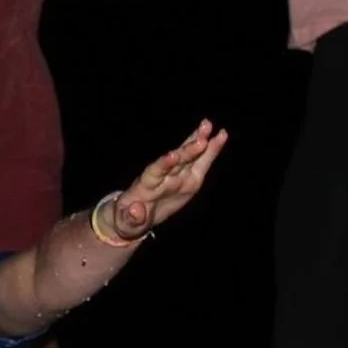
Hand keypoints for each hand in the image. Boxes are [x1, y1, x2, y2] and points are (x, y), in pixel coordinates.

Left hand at [100, 119, 227, 240]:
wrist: (134, 216)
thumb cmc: (128, 220)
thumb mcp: (126, 223)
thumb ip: (131, 218)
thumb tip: (136, 211)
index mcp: (145, 186)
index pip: (155, 172)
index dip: (164, 164)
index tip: (173, 155)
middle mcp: (162, 176)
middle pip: (175, 162)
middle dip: (187, 151)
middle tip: (201, 139)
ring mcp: (176, 175)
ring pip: (187, 156)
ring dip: (197, 140)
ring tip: (207, 125)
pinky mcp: (188, 178)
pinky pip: (200, 162)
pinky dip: (210, 150)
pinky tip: (221, 135)